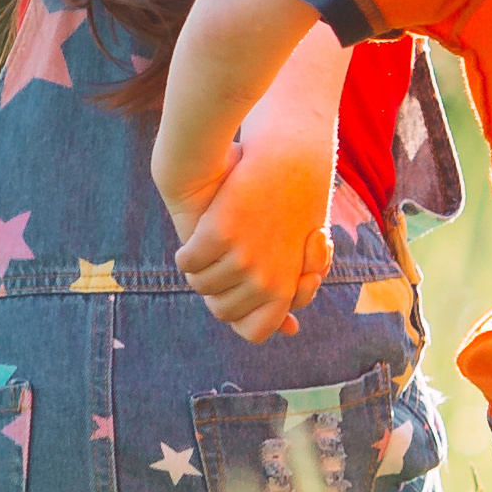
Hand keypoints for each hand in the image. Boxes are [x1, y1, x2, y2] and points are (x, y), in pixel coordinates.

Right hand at [176, 121, 350, 344]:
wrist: (290, 159)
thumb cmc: (297, 208)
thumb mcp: (304, 257)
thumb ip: (295, 294)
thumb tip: (292, 330)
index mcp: (286, 289)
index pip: (253, 332)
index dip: (241, 316)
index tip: (241, 294)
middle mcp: (263, 281)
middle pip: (220, 310)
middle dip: (217, 292)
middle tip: (224, 265)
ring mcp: (240, 258)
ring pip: (199, 284)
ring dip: (199, 270)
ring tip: (210, 247)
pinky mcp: (218, 233)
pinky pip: (187, 259)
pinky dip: (187, 252)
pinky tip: (198, 234)